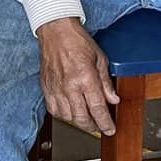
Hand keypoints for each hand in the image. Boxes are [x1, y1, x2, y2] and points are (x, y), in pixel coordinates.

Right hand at [37, 17, 118, 136]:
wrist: (56, 31)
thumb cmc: (77, 41)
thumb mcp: (100, 59)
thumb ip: (106, 82)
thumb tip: (113, 99)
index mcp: (85, 78)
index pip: (97, 109)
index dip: (105, 123)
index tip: (110, 129)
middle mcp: (70, 86)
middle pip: (81, 118)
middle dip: (92, 126)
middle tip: (99, 126)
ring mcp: (56, 88)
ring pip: (67, 116)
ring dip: (78, 121)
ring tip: (85, 118)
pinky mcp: (46, 87)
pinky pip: (53, 109)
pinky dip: (62, 114)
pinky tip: (69, 111)